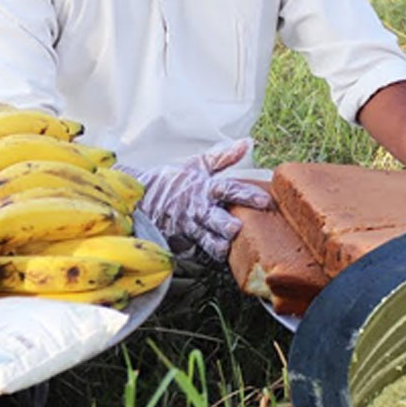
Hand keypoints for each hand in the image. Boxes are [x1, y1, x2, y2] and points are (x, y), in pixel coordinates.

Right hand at [127, 139, 271, 261]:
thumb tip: (248, 143)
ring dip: (215, 244)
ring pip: (204, 239)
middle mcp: (197, 209)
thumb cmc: (174, 182)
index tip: (264, 200)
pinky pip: (195, 252)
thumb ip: (223, 157)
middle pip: (213, 217)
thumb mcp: (197, 165)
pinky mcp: (180, 243)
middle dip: (225, 223)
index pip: (227, 189)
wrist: (141, 198)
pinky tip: (218, 263)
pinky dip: (205, 257)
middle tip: (236, 228)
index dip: (245, 194)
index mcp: (204, 188)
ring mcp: (187, 228)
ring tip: (226, 250)